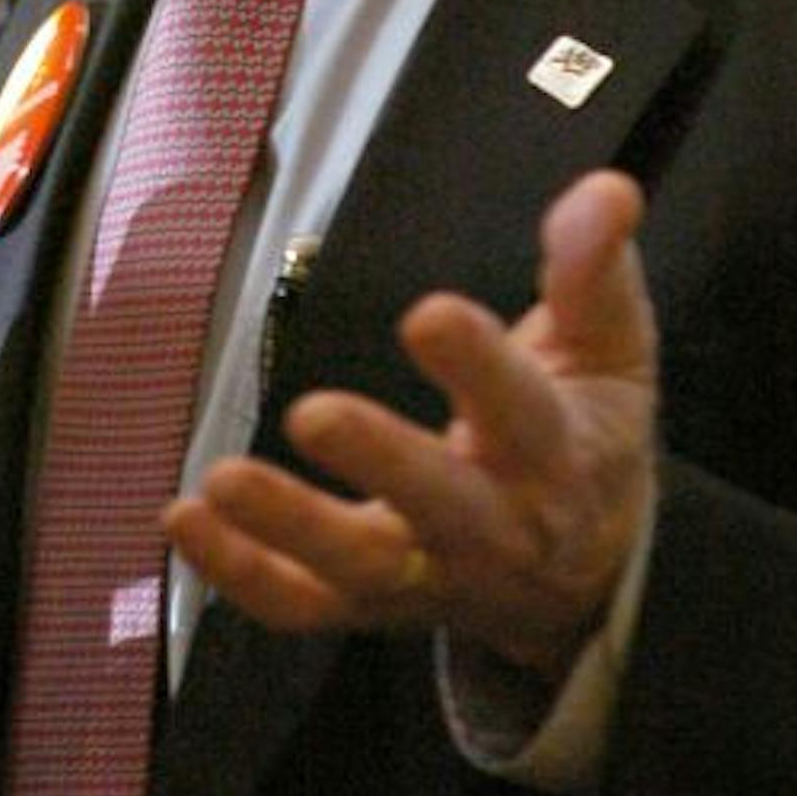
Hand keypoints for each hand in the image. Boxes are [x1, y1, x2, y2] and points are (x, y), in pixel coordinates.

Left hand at [166, 170, 656, 680]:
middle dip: (381, 461)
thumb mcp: (611, 349)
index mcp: (557, 453)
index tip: (429, 315)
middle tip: (315, 414)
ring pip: (361, 569)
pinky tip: (184, 519)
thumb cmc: (588, 438)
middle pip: (441, 506)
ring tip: (221, 482)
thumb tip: (606, 190)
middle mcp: (495, 525)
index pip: (523, 409)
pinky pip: (302, 604)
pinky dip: (241, 572)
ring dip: (289, 527)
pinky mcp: (372, 605)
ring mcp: (429, 574)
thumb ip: (594, 268)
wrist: (589, 579)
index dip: (478, 365)